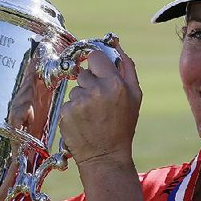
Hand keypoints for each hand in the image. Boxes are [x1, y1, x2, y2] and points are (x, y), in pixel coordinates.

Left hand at [59, 37, 142, 165]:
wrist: (106, 156)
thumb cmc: (122, 126)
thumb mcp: (135, 96)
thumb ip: (127, 67)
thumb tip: (116, 44)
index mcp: (115, 84)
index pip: (95, 56)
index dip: (96, 64)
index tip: (97, 72)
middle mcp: (96, 91)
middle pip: (83, 73)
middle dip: (89, 83)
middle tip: (98, 102)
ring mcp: (79, 102)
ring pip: (74, 89)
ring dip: (81, 98)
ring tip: (91, 115)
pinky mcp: (66, 113)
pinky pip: (67, 103)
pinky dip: (72, 111)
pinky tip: (82, 122)